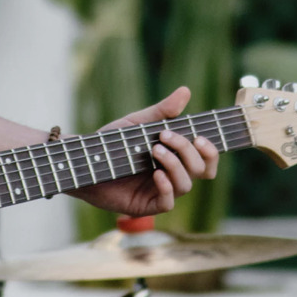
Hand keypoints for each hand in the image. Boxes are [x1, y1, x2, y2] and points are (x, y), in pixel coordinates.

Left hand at [74, 87, 218, 216]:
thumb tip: (186, 91)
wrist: (84, 160)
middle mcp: (173, 175)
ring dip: (175, 166)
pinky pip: (168, 203)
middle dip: (188, 151)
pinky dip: (166, 188)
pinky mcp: (146, 206)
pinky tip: (156, 174)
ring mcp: (160, 191)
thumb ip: (162, 111)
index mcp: (176, 157)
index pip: (206, 159)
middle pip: (201, 170)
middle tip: (166, 136)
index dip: (211, 151)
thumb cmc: (112, 142)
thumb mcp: (138, 123)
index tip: (200, 137)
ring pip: (186, 185)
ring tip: (155, 150)